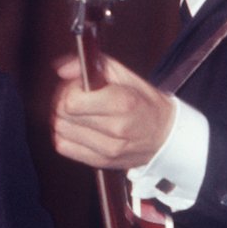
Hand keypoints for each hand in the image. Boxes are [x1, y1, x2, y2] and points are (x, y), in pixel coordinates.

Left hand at [51, 54, 175, 168]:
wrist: (165, 136)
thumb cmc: (144, 103)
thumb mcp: (124, 75)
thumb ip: (92, 65)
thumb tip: (62, 69)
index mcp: (122, 103)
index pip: (72, 102)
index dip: (70, 89)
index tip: (80, 86)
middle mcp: (115, 129)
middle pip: (63, 115)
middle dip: (63, 102)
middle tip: (77, 97)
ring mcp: (108, 150)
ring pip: (61, 131)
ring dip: (63, 119)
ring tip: (78, 113)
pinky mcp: (100, 162)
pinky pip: (64, 147)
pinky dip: (65, 135)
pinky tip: (78, 128)